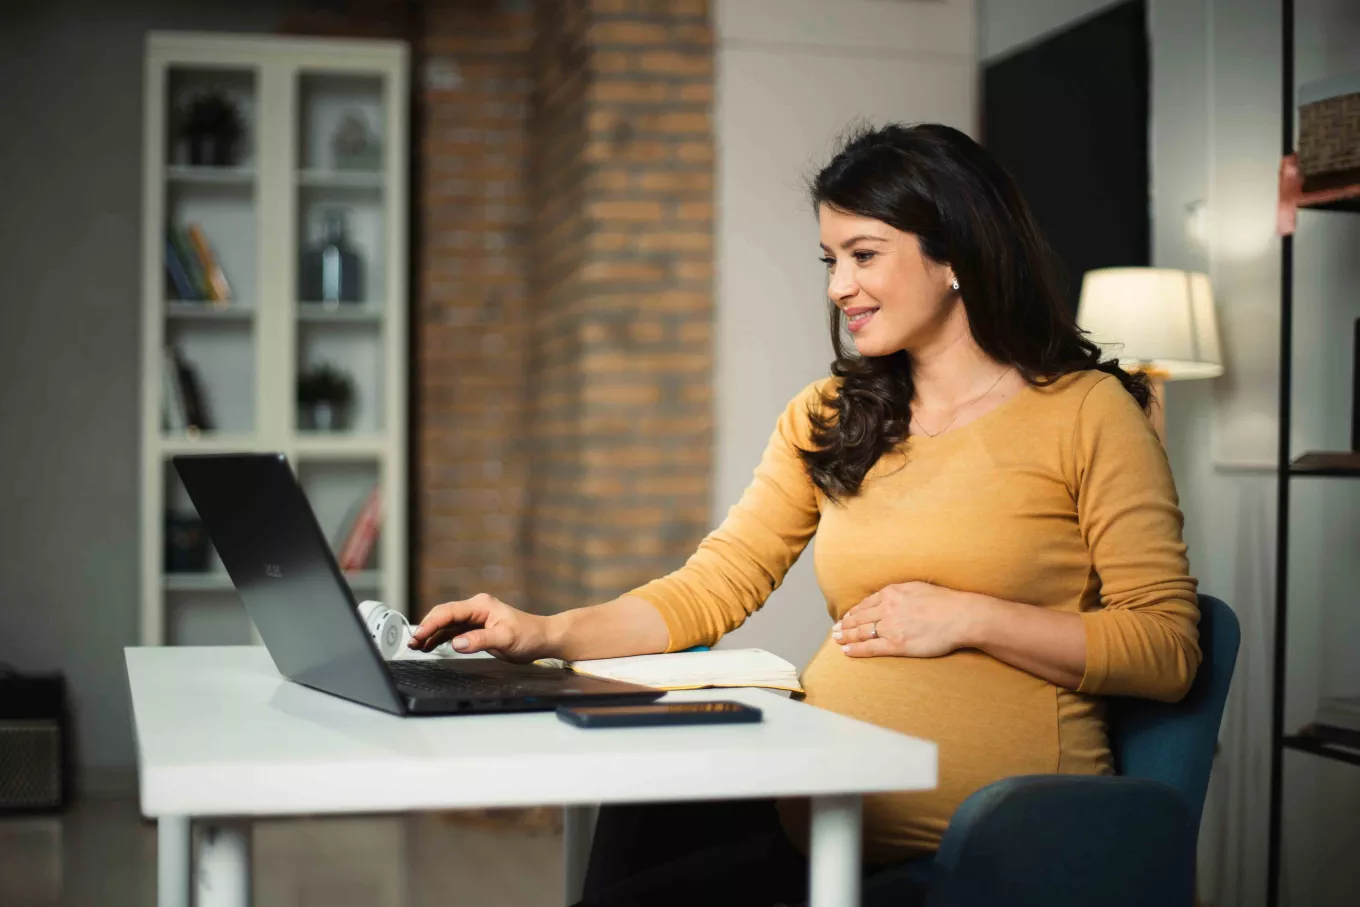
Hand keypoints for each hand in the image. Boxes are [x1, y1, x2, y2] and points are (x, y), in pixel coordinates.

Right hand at [408, 593, 556, 663]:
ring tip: (416, 646)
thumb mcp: (504, 639)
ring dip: (431, 634)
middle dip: (426, 627)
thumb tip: (456, 643)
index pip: (449, 612)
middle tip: (412, 642)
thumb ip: (479, 640)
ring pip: (446, 624)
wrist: (542, 638)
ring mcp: (475, 618)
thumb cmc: (528, 635)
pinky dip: (440, 638)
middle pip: (444, 616)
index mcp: (480, 606)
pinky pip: (453, 631)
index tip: (419, 635)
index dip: (431, 623)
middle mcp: (475, 609)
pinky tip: (430, 646)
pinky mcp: (476, 629)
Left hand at [832, 581, 988, 658]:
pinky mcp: (897, 644)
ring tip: (837, 640)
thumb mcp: (917, 587)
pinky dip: (856, 650)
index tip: (846, 617)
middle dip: (844, 625)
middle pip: (859, 618)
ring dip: (846, 636)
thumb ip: (900, 592)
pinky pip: (870, 648)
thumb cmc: (944, 602)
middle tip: (835, 630)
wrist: (960, 616)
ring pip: (861, 632)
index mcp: (892, 593)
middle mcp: (887, 608)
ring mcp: (891, 627)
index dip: (853, 612)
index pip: (866, 604)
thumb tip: (889, 595)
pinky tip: (847, 651)